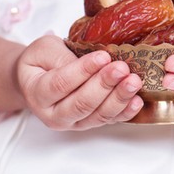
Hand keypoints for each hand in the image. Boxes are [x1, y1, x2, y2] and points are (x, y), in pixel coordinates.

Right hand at [16, 36, 143, 129]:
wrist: (39, 79)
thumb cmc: (41, 62)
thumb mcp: (44, 50)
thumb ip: (62, 57)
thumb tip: (93, 63)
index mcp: (37, 94)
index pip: (61, 84)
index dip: (83, 71)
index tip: (103, 56)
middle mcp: (54, 115)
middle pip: (81, 103)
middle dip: (104, 85)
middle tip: (121, 68)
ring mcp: (74, 122)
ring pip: (98, 115)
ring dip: (118, 98)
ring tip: (133, 81)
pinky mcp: (91, 123)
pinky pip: (110, 120)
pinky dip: (125, 111)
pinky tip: (137, 100)